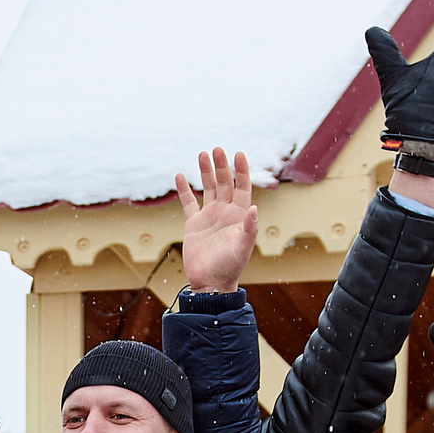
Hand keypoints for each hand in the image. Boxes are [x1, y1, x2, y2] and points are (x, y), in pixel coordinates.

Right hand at [174, 149, 257, 292]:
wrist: (210, 282)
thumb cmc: (230, 267)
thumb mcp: (242, 248)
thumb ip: (248, 229)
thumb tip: (253, 209)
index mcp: (239, 215)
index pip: (242, 187)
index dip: (241, 170)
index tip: (238, 154)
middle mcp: (225, 212)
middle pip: (225, 183)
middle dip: (221, 166)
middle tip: (217, 150)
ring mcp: (209, 217)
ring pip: (208, 188)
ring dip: (206, 172)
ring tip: (202, 154)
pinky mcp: (194, 224)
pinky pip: (188, 203)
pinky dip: (184, 190)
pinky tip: (180, 176)